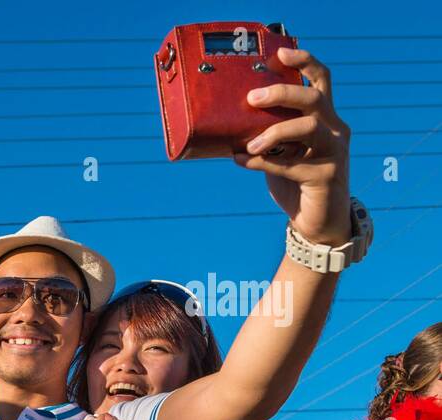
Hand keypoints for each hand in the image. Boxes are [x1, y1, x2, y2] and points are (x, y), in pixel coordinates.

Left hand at [233, 47, 351, 245]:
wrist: (316, 222)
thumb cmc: (296, 183)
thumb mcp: (281, 154)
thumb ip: (266, 137)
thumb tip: (227, 125)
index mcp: (326, 118)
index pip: (321, 80)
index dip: (305, 62)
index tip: (281, 53)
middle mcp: (335, 130)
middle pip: (313, 98)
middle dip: (281, 94)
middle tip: (251, 98)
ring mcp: (334, 152)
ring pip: (309, 127)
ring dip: (274, 131)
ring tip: (249, 144)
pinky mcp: (325, 176)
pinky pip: (291, 164)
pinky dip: (262, 163)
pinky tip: (242, 161)